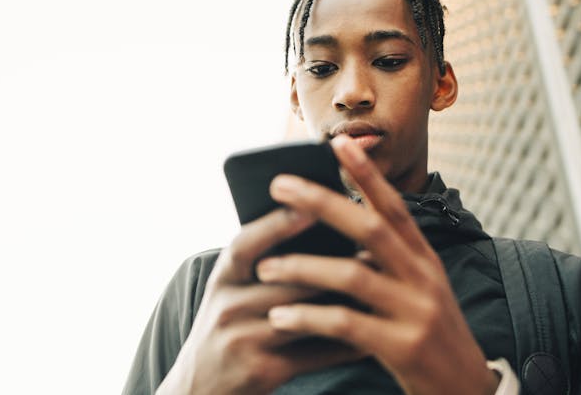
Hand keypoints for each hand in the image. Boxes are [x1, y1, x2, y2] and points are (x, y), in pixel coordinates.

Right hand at [156, 206, 363, 394]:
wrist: (200, 387)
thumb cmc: (229, 325)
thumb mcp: (231, 289)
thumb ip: (261, 261)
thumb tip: (314, 220)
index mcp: (223, 277)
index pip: (247, 243)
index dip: (278, 223)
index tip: (312, 205)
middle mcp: (228, 305)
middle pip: (285, 280)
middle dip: (331, 266)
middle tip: (373, 251)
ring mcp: (244, 340)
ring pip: (304, 315)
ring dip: (345, 303)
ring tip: (380, 288)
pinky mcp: (263, 371)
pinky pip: (314, 354)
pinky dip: (345, 344)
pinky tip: (370, 334)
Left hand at [256, 134, 499, 394]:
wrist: (467, 392)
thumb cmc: (430, 335)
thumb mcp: (419, 289)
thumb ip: (389, 260)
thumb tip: (345, 227)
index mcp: (424, 259)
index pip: (394, 206)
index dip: (367, 173)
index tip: (338, 144)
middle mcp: (423, 277)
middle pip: (369, 229)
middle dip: (322, 203)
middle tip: (279, 185)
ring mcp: (415, 312)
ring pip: (352, 276)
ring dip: (303, 268)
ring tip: (265, 267)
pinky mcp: (403, 348)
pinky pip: (347, 325)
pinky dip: (309, 318)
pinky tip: (279, 319)